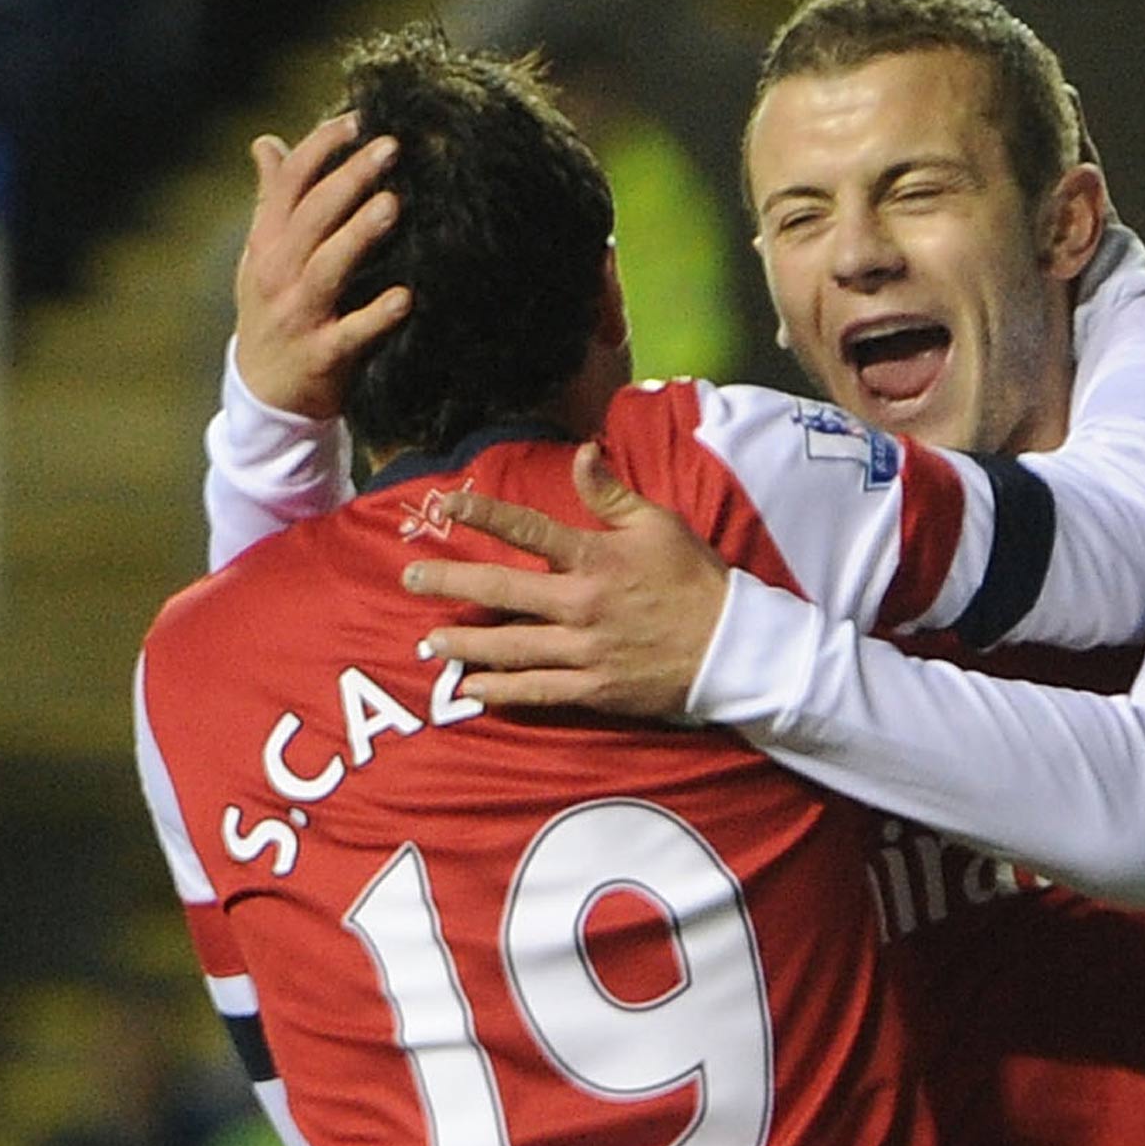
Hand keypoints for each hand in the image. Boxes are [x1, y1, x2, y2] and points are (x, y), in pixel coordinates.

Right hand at [233, 112, 410, 417]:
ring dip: (359, 234)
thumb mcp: (262, 254)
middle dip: (349, 177)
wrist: (263, 393)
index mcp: (267, 242)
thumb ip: (272, 200)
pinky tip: (405, 297)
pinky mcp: (323, 354)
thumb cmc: (272, 311)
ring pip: (327, 266)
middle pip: (312, 214)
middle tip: (390, 147)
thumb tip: (268, 143)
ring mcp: (300, 314)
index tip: (357, 119)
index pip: (290, 182)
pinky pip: (352, 333)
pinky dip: (376, 315)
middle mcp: (279, 272)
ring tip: (392, 205)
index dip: (321, 147)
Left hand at [402, 443, 730, 717]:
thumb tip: (580, 453)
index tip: (445, 506)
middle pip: (501, 593)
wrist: (734, 649)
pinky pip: (536, 691)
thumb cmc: (697, 581)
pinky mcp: (594, 689)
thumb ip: (611, 494)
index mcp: (596, 558)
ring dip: (464, 645)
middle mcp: (581, 604)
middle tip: (410, 580)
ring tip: (428, 643)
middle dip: (449, 585)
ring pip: (509, 647)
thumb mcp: (660, 526)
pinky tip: (470, 689)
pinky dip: (500, 690)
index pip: (528, 530)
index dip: (483, 515)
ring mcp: (584, 651)